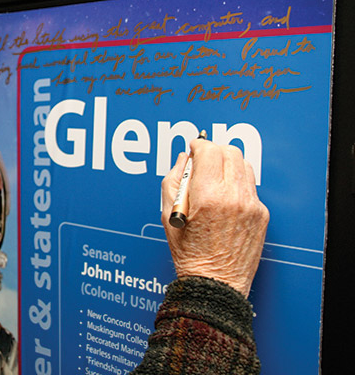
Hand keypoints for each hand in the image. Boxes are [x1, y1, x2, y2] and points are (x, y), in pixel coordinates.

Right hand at [161, 139, 268, 296]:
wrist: (215, 282)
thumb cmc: (189, 253)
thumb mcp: (167, 214)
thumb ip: (173, 180)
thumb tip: (183, 160)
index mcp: (207, 196)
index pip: (208, 151)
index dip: (198, 145)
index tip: (193, 147)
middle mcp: (233, 197)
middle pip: (229, 152)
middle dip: (214, 151)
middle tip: (203, 160)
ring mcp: (251, 205)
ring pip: (243, 165)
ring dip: (227, 165)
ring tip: (214, 178)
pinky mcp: (261, 214)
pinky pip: (250, 187)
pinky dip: (236, 185)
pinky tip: (224, 198)